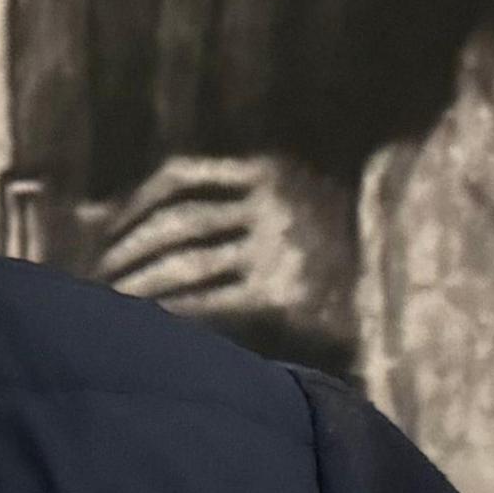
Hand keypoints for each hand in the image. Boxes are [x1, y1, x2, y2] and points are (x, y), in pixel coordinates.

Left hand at [85, 154, 359, 347]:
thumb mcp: (282, 200)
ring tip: (111, 302)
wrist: (405, 286)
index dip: (131, 202)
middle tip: (94, 275)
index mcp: (272, 168)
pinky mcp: (286, 292)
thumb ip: (207, 198)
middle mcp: (277, 200)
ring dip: (138, 284)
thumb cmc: (328, 246)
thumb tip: (88, 212)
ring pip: (185, 263)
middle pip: (174, 222)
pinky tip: (148, 324)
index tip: (100, 230)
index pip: (179, 176)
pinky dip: (170, 311)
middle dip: (125, 250)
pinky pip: (209, 301)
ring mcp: (283, 245)